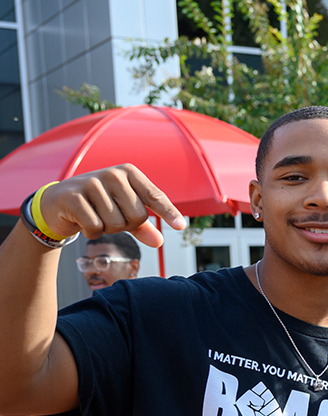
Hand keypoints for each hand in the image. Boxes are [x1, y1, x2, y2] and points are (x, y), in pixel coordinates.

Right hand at [39, 164, 185, 246]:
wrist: (58, 203)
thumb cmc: (97, 206)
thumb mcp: (122, 214)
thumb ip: (143, 227)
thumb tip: (159, 241)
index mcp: (129, 173)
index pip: (155, 196)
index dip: (168, 212)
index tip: (181, 226)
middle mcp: (113, 174)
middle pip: (137, 216)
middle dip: (126, 226)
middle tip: (110, 218)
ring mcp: (92, 183)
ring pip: (117, 224)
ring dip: (107, 229)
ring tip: (95, 216)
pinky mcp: (74, 196)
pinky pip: (96, 228)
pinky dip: (91, 232)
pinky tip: (82, 221)